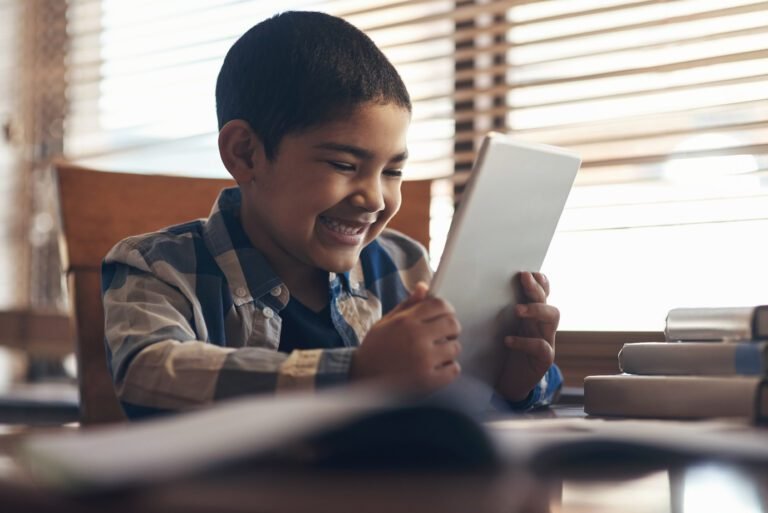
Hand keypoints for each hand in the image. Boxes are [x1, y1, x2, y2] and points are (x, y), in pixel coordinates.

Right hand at [352, 282, 461, 390]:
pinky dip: (449, 368)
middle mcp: (416, 338)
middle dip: (451, 328)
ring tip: (436, 353)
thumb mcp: (386, 321)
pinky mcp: (428, 380)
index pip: (439, 305)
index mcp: (406, 321)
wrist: (362, 377)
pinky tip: (437, 368)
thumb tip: (424, 286)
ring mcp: (424, 360)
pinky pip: (454, 369)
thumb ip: (408, 304)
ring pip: (455, 347)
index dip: (446, 308)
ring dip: (448, 349)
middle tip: (443, 334)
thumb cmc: (375, 347)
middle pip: (452, 324)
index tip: (444, 315)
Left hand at [496, 272, 559, 401]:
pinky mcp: (544, 359)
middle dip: (536, 288)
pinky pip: (542, 346)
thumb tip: (475, 286)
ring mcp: (546, 340)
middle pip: (547, 300)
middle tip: (524, 278)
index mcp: (531, 315)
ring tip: (517, 310)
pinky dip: (525, 342)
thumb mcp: (500, 328)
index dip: (540, 281)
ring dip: (535, 310)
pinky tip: (508, 340)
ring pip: (552, 317)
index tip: (528, 271)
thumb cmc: (502, 352)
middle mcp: (541, 324)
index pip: (543, 292)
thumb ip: (496, 310)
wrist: (508, 383)